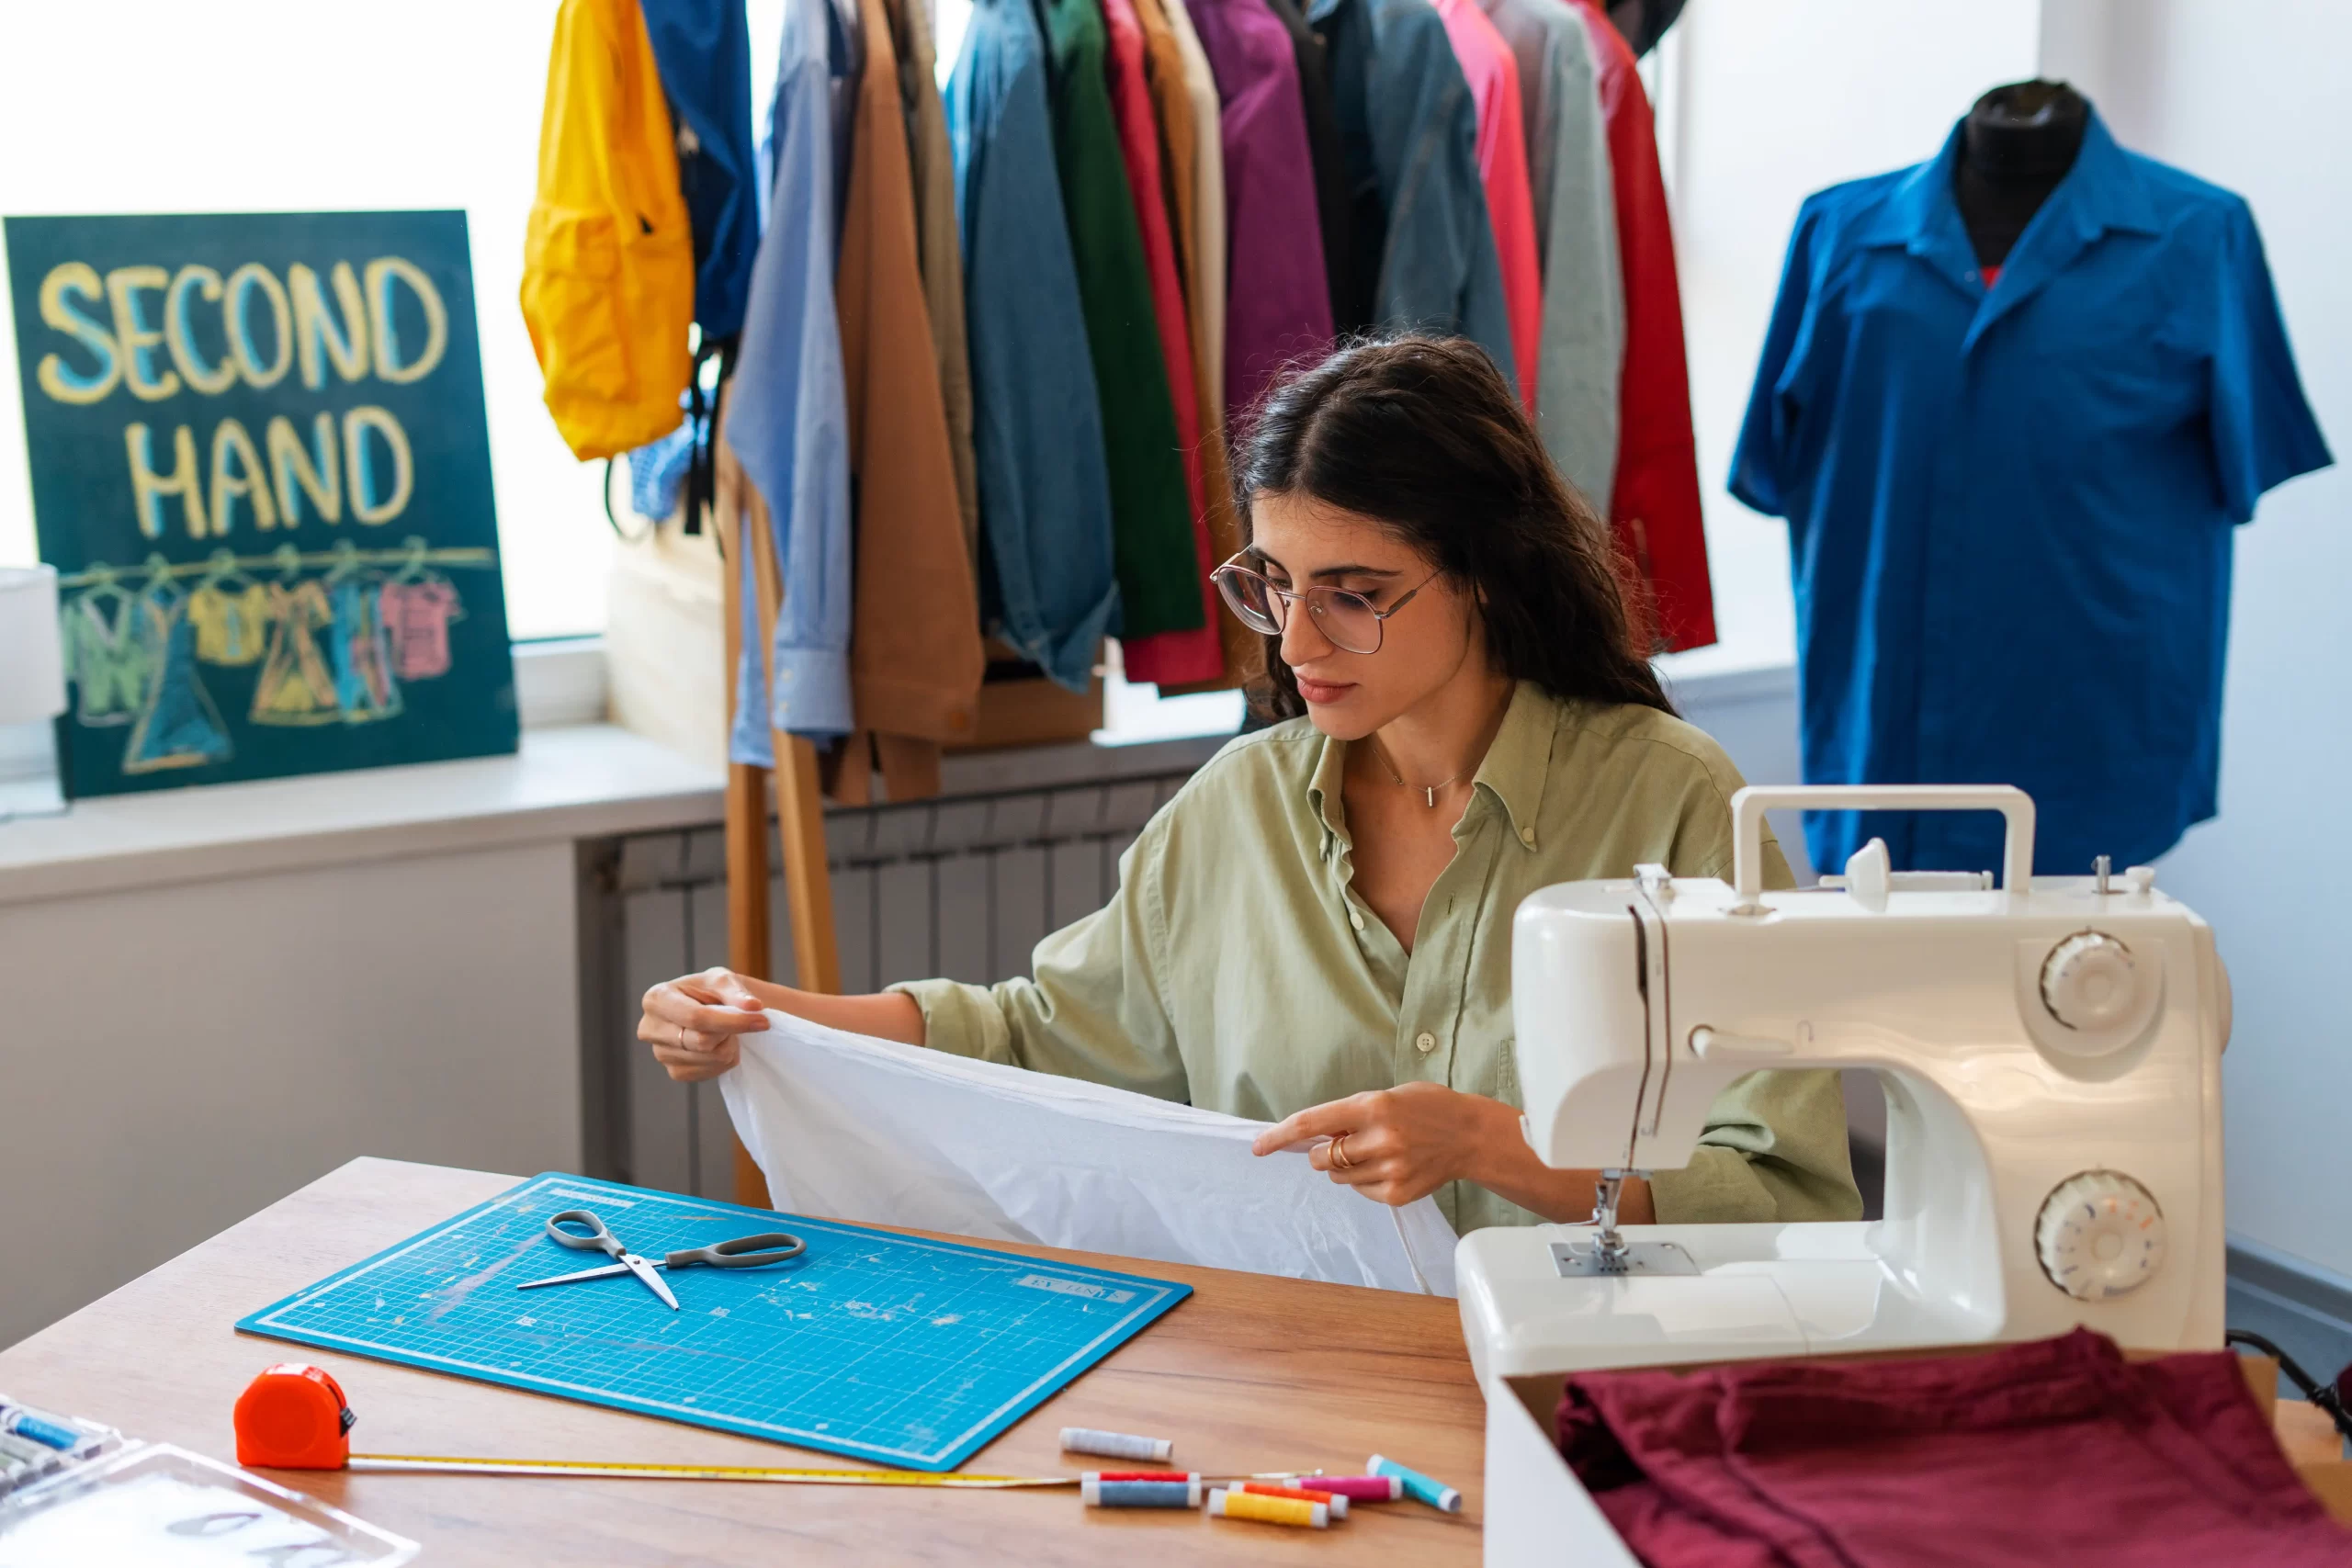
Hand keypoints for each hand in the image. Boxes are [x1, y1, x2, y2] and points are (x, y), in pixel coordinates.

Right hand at [639, 968, 771, 1082]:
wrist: (709, 1008)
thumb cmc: (712, 991)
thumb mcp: (723, 980)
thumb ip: (737, 992)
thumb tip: (752, 1006)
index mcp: (657, 999)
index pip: (696, 1018)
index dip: (732, 1021)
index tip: (762, 1020)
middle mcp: (650, 1028)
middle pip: (702, 1042)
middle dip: (730, 1032)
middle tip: (740, 1022)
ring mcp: (660, 1053)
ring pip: (709, 1058)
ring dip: (728, 1045)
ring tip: (725, 1032)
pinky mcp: (674, 1071)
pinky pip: (709, 1073)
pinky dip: (723, 1060)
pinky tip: (719, 1045)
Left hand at [1249, 1083, 1514, 1206]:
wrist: (1470, 1136)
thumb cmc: (1426, 1108)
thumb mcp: (1388, 1096)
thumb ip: (1351, 1114)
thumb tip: (1315, 1137)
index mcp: (1372, 1106)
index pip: (1312, 1123)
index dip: (1280, 1136)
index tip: (1258, 1147)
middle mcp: (1379, 1138)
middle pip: (1322, 1158)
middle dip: (1323, 1153)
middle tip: (1345, 1143)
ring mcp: (1389, 1169)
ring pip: (1339, 1177)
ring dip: (1346, 1167)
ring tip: (1378, 1152)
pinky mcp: (1397, 1193)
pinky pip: (1361, 1191)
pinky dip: (1366, 1181)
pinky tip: (1391, 1166)